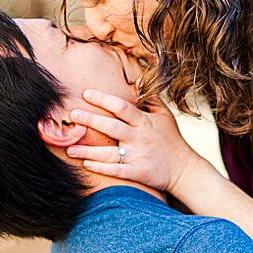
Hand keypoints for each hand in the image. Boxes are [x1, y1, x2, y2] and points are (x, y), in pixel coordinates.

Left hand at [64, 89, 206, 199]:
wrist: (183, 169)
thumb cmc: (170, 139)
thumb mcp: (164, 115)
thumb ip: (150, 98)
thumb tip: (138, 80)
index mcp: (144, 122)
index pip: (122, 107)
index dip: (104, 100)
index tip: (86, 93)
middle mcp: (139, 137)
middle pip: (112, 127)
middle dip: (91, 120)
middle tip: (73, 115)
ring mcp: (137, 156)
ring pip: (109, 152)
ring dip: (88, 150)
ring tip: (69, 148)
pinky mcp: (136, 173)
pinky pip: (115, 170)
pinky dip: (100, 167)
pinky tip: (85, 164)